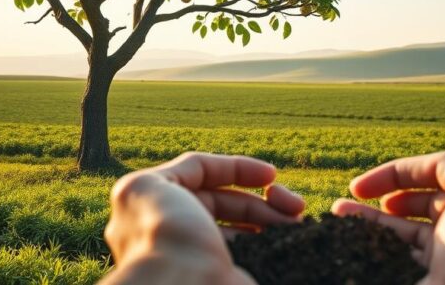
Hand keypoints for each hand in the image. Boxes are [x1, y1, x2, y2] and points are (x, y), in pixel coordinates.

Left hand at [101, 152, 304, 284]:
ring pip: (245, 229)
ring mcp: (203, 262)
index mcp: (155, 213)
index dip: (236, 169)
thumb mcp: (146, 187)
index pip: (200, 177)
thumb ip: (169, 173)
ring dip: (275, 217)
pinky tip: (294, 234)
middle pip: (227, 204)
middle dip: (263, 199)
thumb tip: (203, 172)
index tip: (271, 174)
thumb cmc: (163, 236)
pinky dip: (276, 240)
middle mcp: (179, 237)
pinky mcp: (225, 278)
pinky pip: (255, 253)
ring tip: (298, 218)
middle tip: (294, 204)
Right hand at [332, 151, 444, 283]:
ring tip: (337, 212)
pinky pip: (398, 259)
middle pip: (417, 206)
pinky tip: (348, 238)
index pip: (436, 176)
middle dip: (382, 197)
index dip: (399, 174)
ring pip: (402, 234)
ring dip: (369, 222)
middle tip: (353, 196)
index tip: (363, 184)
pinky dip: (375, 245)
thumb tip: (433, 169)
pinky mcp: (432, 279)